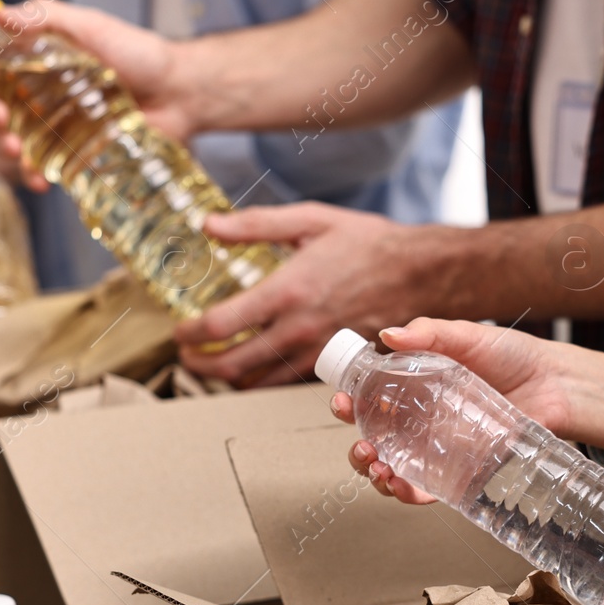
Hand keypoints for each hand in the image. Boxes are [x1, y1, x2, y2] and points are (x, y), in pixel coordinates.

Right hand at [0, 0, 182, 192]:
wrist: (178, 94)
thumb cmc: (139, 54)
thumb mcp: (92, 26)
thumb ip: (47, 18)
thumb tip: (1, 16)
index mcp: (31, 50)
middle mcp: (31, 84)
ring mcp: (46, 118)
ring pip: (3, 132)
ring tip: (14, 149)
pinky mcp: (65, 148)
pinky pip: (36, 163)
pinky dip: (31, 172)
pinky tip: (39, 179)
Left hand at [173, 203, 418, 386]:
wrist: (422, 273)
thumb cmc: (369, 243)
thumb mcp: (310, 220)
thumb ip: (255, 225)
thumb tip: (209, 225)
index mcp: (287, 290)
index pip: (222, 325)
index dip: (191, 334)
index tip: (180, 331)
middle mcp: (299, 328)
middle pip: (233, 366)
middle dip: (200, 365)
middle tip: (187, 357)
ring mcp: (317, 352)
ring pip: (258, 383)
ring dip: (227, 379)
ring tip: (213, 366)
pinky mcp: (334, 365)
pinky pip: (287, 384)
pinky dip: (261, 382)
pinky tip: (253, 369)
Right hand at [334, 316, 603, 502]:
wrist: (558, 386)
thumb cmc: (516, 357)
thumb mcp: (469, 337)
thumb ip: (430, 333)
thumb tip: (389, 335)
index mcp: (414, 387)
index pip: (369, 399)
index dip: (348, 403)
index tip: (341, 400)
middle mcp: (420, 422)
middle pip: (372, 440)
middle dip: (356, 446)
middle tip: (360, 441)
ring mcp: (437, 449)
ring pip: (391, 469)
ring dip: (374, 473)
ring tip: (377, 466)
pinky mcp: (460, 473)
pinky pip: (424, 490)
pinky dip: (406, 493)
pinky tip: (398, 485)